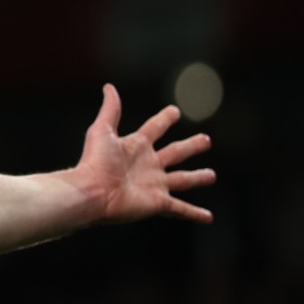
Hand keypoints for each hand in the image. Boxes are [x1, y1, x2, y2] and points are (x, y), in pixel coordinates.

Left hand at [77, 83, 214, 223]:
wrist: (92, 192)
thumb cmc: (94, 161)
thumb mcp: (102, 130)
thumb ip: (110, 109)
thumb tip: (109, 86)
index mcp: (136, 146)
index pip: (155, 128)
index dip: (165, 119)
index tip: (175, 111)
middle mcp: (148, 165)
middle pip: (175, 153)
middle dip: (191, 146)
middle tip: (205, 140)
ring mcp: (154, 185)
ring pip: (182, 180)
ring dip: (197, 178)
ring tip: (211, 175)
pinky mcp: (158, 203)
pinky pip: (181, 209)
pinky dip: (195, 213)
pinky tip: (208, 217)